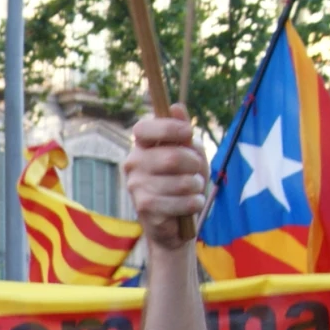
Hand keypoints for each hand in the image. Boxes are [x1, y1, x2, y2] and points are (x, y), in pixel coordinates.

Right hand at [123, 107, 205, 253]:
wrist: (176, 222)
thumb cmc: (183, 183)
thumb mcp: (190, 154)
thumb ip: (184, 134)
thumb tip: (176, 108)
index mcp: (142, 146)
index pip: (144, 128)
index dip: (168, 128)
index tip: (188, 132)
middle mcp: (133, 163)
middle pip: (171, 157)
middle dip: (194, 165)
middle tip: (196, 172)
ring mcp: (136, 185)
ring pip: (181, 182)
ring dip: (196, 187)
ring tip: (192, 191)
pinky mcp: (144, 207)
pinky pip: (181, 201)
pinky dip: (194, 203)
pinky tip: (190, 205)